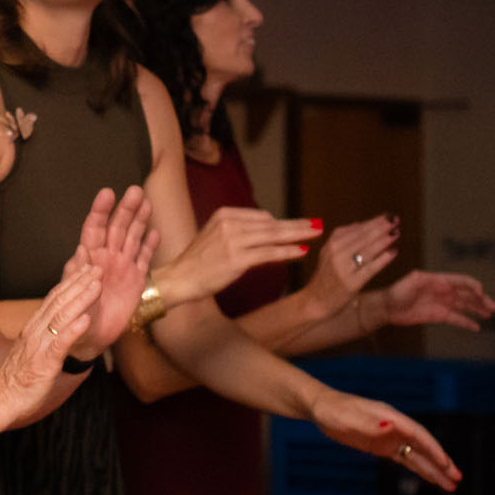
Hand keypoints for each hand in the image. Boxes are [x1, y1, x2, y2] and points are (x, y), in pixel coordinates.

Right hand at [0, 260, 100, 427]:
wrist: (0, 399)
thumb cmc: (18, 379)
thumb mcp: (32, 351)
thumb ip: (45, 337)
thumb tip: (61, 328)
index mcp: (33, 329)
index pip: (54, 299)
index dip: (71, 282)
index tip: (87, 269)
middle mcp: (35, 332)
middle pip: (59, 302)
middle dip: (80, 283)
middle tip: (98, 268)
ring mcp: (39, 347)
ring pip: (62, 317)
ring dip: (81, 300)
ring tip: (97, 285)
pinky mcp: (44, 364)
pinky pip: (60, 344)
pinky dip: (73, 331)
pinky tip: (85, 320)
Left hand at [69, 185, 156, 351]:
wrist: (87, 338)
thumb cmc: (73, 316)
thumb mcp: (71, 296)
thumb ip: (77, 274)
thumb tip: (80, 252)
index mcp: (88, 258)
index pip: (93, 229)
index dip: (100, 211)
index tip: (107, 193)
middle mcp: (106, 258)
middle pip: (117, 228)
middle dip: (125, 209)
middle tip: (135, 190)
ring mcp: (122, 267)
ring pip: (132, 238)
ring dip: (139, 220)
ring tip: (146, 201)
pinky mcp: (135, 281)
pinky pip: (144, 259)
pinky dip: (150, 246)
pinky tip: (156, 232)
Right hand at [162, 206, 316, 303]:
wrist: (178, 279)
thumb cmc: (196, 263)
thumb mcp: (215, 237)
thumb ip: (238, 232)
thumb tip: (268, 232)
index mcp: (224, 215)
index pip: (261, 216)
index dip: (282, 222)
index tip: (298, 226)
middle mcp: (229, 224)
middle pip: (271, 223)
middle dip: (297, 224)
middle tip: (317, 224)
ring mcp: (233, 241)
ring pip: (274, 236)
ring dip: (298, 235)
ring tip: (315, 234)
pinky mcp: (237, 259)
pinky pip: (269, 253)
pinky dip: (287, 251)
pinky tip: (302, 251)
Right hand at [306, 215, 398, 315]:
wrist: (315, 301)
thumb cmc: (326, 277)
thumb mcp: (328, 254)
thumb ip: (341, 237)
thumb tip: (360, 223)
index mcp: (331, 245)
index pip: (356, 230)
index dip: (373, 221)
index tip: (388, 215)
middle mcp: (336, 255)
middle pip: (362, 238)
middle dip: (381, 227)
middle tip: (395, 219)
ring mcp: (343, 269)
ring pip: (367, 250)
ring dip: (384, 240)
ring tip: (396, 232)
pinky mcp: (351, 283)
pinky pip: (370, 268)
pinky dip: (383, 259)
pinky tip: (394, 252)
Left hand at [310, 390, 460, 491]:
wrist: (321, 408)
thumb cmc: (333, 410)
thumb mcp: (347, 418)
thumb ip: (369, 424)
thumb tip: (391, 427)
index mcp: (390, 417)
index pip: (417, 435)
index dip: (433, 449)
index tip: (446, 464)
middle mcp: (395, 427)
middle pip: (423, 447)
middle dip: (440, 463)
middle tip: (457, 479)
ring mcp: (390, 437)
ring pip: (416, 455)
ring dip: (433, 469)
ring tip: (450, 485)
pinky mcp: (382, 446)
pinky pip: (405, 459)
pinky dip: (418, 468)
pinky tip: (430, 478)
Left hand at [374, 270, 494, 331]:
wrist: (387, 308)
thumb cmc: (396, 292)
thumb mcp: (408, 283)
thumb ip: (419, 279)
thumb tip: (430, 277)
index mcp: (439, 280)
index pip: (460, 281)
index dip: (472, 285)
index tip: (480, 291)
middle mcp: (444, 291)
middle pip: (467, 295)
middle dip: (481, 299)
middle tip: (493, 307)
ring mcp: (443, 304)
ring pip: (466, 306)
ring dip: (478, 310)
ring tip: (490, 314)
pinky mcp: (439, 316)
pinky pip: (457, 319)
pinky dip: (467, 322)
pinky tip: (477, 327)